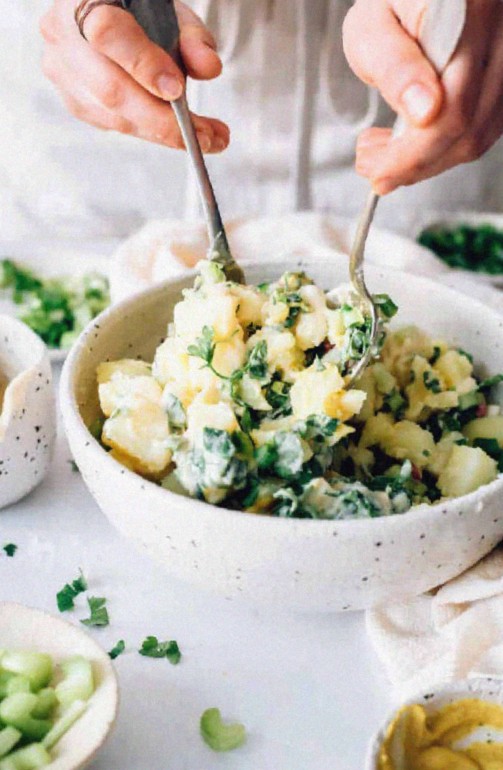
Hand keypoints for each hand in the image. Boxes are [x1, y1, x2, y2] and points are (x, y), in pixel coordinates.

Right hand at [40, 0, 228, 152]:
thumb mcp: (170, 13)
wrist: (109, 15)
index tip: (177, 91)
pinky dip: (150, 132)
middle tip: (206, 135)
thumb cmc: (140, 12)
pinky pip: (114, 125)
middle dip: (162, 119)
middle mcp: (63, 35)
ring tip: (207, 137)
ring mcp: (62, 72)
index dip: (142, 65)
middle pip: (110, 88)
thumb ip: (192, 37)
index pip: (107, 33)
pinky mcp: (73, 101)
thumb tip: (208, 67)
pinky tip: (178, 132)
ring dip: (163, 133)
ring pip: (113, 115)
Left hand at [343, 0, 502, 193]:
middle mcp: (500, 32)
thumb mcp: (371, 29)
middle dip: (415, 163)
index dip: (413, 152)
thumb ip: (394, 68)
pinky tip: (415, 140)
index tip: (376, 169)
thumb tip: (425, 112)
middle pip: (469, 127)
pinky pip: (484, 128)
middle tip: (373, 167)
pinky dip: (447, 146)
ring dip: (430, 160)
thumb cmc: (388, 2)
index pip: (451, 106)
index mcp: (467, 12)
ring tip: (388, 153)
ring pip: (480, 134)